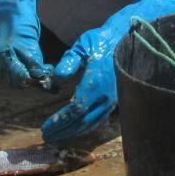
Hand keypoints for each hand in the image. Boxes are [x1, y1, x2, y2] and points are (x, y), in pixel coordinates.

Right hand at [0, 0, 52, 88]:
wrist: (3, 2)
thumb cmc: (17, 16)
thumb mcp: (29, 38)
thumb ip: (34, 60)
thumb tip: (44, 78)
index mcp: (1, 54)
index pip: (19, 78)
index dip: (36, 83)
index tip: (52, 85)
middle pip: (15, 81)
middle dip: (32, 81)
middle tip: (50, 78)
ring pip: (12, 77)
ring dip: (27, 77)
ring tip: (43, 70)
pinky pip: (8, 70)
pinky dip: (20, 70)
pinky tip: (30, 65)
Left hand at [42, 0, 174, 142]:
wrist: (128, 39)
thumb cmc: (103, 40)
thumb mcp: (83, 45)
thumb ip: (70, 60)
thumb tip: (59, 76)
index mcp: (95, 82)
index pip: (76, 108)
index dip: (61, 120)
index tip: (47, 127)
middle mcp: (105, 96)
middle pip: (83, 120)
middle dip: (65, 130)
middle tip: (49, 136)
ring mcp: (112, 99)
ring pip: (93, 122)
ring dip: (76, 131)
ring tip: (60, 136)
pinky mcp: (116, 100)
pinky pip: (101, 118)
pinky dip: (88, 126)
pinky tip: (79, 128)